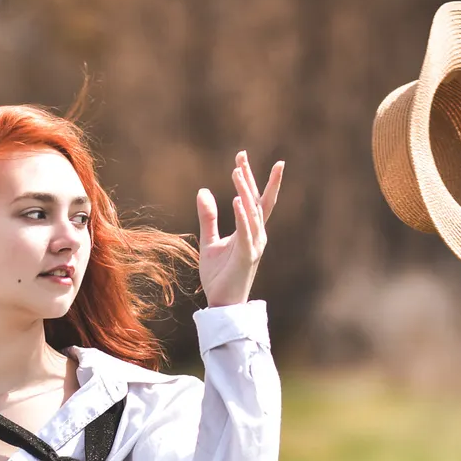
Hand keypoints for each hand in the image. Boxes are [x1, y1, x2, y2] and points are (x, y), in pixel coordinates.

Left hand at [196, 151, 283, 306]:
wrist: (222, 304)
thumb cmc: (219, 276)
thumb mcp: (209, 242)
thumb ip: (208, 217)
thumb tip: (203, 191)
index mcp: (249, 231)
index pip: (252, 199)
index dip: (248, 177)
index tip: (240, 157)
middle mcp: (256, 235)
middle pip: (256, 200)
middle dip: (251, 177)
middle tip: (242, 155)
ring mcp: (253, 245)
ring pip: (252, 212)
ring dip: (245, 190)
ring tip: (236, 171)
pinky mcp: (247, 256)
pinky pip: (246, 232)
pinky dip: (243, 216)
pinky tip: (238, 200)